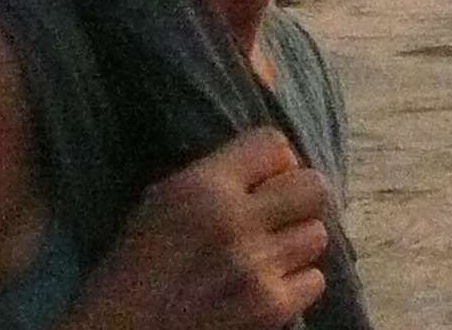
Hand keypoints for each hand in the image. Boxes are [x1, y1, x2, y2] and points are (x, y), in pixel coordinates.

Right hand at [65, 127, 334, 329]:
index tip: (264, 181)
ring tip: (268, 255)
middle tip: (279, 216)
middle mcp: (235, 220)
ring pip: (316, 235)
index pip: (274, 144)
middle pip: (313, 187)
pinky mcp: (270, 308)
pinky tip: (267, 286)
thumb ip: (213, 177)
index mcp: (203, 186)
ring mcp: (257, 266)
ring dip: (296, 245)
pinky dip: (296, 285)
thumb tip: (268, 160)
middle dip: (299, 199)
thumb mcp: (162, 200)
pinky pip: (314, 281)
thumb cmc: (134, 267)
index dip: (275, 162)